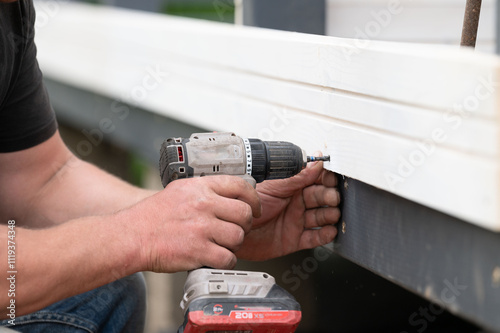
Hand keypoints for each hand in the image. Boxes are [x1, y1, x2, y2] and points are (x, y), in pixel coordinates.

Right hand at [132, 176, 260, 271]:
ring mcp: (201, 228)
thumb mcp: (180, 191)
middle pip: (244, 213)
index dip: (253, 198)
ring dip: (233, 244)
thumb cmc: (152, 216)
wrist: (131, 236)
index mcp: (200, 187)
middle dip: (245, 224)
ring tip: (221, 244)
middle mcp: (203, 205)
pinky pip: (228, 258)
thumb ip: (205, 190)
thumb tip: (230, 194)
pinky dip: (225, 261)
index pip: (240, 185)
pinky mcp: (198, 251)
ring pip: (238, 236)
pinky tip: (215, 257)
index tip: (255, 207)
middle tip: (236, 229)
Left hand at [235, 160, 340, 260]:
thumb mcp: (272, 186)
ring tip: (332, 214)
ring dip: (329, 215)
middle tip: (332, 197)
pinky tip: (329, 231)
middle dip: (329, 196)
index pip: (315, 180)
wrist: (230, 228)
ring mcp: (295, 221)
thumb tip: (315, 164)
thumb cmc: (243, 204)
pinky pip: (314, 238)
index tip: (333, 178)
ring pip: (321, 217)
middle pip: (321, 198)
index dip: (326, 179)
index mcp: (290, 187)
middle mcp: (295, 203)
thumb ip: (295, 177)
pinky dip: (324, 235)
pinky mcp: (293, 240)